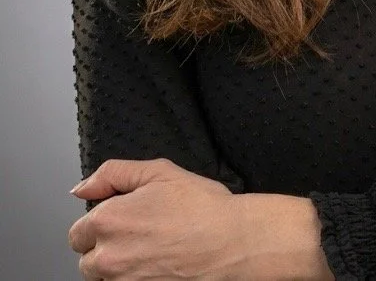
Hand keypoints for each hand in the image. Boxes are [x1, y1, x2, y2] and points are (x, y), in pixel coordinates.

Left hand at [67, 157, 331, 279]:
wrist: (231, 242)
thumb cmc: (202, 207)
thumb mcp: (159, 171)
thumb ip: (114, 174)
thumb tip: (82, 188)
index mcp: (108, 220)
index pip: (78, 231)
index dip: (100, 221)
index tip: (122, 218)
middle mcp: (108, 257)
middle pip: (87, 259)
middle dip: (105, 246)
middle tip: (139, 233)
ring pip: (104, 278)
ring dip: (118, 266)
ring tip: (150, 250)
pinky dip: (135, 277)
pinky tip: (157, 263)